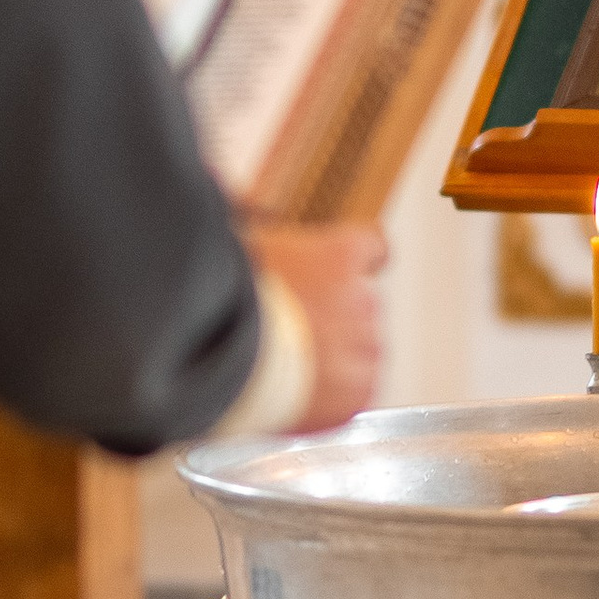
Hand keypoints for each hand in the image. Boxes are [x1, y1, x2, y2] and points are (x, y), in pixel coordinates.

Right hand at [244, 222, 387, 431]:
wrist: (227, 369)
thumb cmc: (225, 302)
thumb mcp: (240, 246)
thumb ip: (260, 233)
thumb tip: (241, 205)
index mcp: (339, 256)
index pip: (374, 246)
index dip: (361, 258)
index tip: (353, 268)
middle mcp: (362, 300)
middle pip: (361, 304)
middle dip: (334, 315)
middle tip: (292, 330)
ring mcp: (364, 349)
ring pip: (361, 349)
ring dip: (337, 356)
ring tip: (290, 366)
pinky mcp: (359, 394)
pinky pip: (356, 390)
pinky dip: (334, 394)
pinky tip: (298, 391)